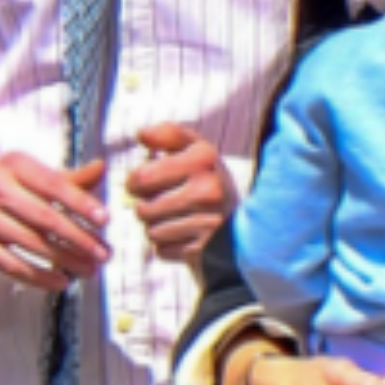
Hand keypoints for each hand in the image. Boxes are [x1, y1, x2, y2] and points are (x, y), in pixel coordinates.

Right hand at [0, 151, 110, 292]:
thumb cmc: (7, 188)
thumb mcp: (34, 177)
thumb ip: (68, 178)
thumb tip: (101, 168)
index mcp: (13, 164)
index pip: (53, 184)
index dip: (81, 202)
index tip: (105, 219)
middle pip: (44, 217)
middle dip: (79, 238)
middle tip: (104, 254)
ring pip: (31, 243)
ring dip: (66, 260)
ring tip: (89, 269)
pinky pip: (12, 265)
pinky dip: (39, 276)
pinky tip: (61, 282)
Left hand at [124, 122, 234, 263]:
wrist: (248, 221)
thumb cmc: (210, 181)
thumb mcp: (197, 150)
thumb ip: (169, 135)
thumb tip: (140, 133)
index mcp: (203, 158)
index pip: (141, 177)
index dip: (135, 181)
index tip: (146, 181)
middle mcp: (208, 189)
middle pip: (143, 209)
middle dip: (146, 207)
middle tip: (163, 203)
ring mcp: (208, 223)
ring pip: (152, 232)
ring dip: (157, 228)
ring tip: (178, 219)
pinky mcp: (205, 250)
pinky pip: (162, 250)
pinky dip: (168, 246)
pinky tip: (186, 236)